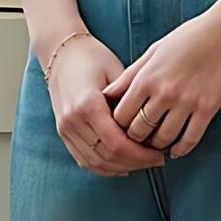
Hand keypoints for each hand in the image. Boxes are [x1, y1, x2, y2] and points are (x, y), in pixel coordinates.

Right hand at [41, 33, 167, 178]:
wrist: (61, 52)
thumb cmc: (92, 56)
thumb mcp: (116, 71)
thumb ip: (130, 99)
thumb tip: (153, 125)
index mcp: (87, 104)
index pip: (116, 143)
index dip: (140, 155)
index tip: (159, 154)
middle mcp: (73, 120)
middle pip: (107, 157)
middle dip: (135, 163)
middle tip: (156, 160)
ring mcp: (65, 128)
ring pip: (96, 163)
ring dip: (121, 168)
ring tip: (142, 163)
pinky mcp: (62, 132)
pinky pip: (84, 160)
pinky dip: (104, 168)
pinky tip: (122, 166)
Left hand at [101, 0, 220, 157]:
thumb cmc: (189, 37)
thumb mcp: (155, 51)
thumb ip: (131, 74)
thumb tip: (108, 95)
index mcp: (147, 76)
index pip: (120, 115)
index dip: (117, 126)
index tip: (122, 128)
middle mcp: (164, 91)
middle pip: (138, 131)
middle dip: (135, 139)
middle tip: (138, 141)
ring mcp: (187, 101)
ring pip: (163, 139)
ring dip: (158, 146)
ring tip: (156, 145)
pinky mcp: (208, 108)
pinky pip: (190, 139)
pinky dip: (181, 149)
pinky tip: (177, 150)